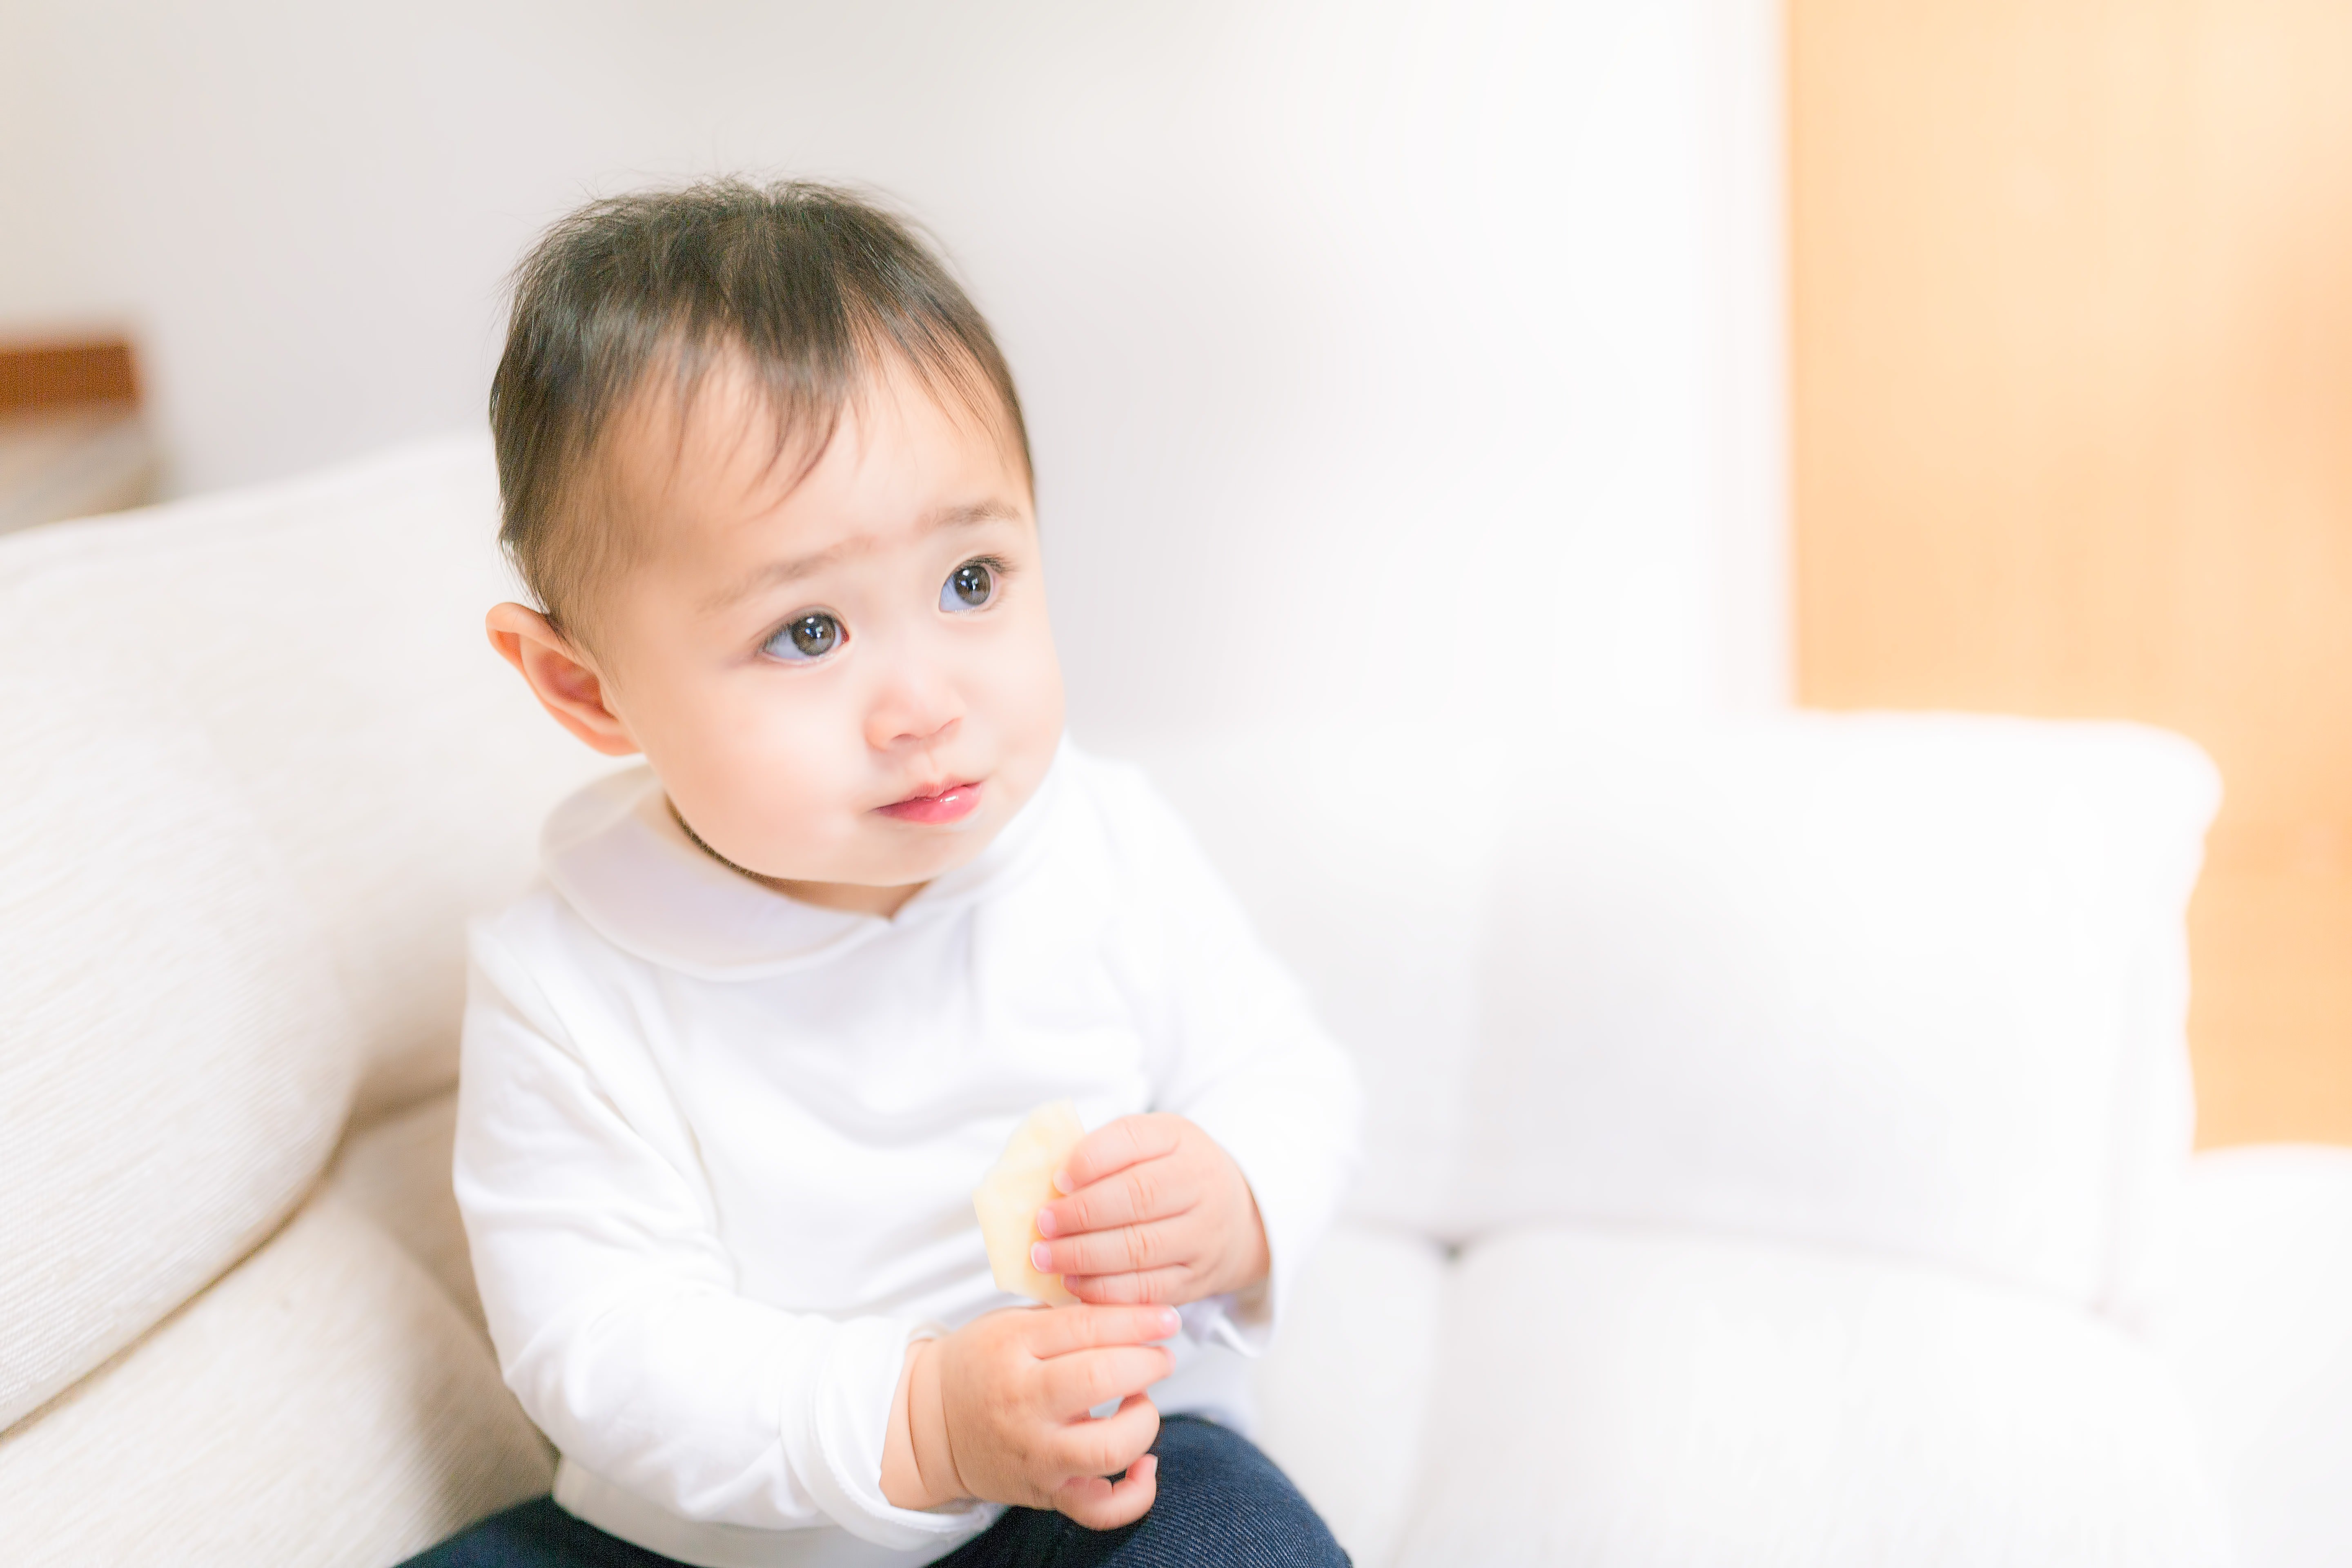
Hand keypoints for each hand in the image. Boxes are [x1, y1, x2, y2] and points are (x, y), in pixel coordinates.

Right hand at [881, 1303, 1175, 1528]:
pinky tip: (1144, 1464)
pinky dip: (1136, 1493)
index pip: (1086, 1326)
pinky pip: (1101, 1510)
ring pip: (1108, 1449)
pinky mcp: (1047, 1493)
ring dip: (1143, 1421)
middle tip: (1159, 1357)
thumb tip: (1135, 1311)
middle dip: (1147, 1363)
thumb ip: (1067, 1316)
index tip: (1165, 1318)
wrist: (933, 1426)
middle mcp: (1023, 1404)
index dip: (1137, 1320)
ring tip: (1140, 1402)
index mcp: (1011, 1348)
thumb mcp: (1011, 1323)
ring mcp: (1037, 1454)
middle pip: (1100, 1379)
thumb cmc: (981, 1365)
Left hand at [1033, 1114, 1269, 1305]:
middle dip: (1080, 1214)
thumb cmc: (1175, 1172)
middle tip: (1042, 1225)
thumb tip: (1055, 1180)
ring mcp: (1202, 1237)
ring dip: (1083, 1256)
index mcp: (1181, 1141)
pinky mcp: (1196, 1281)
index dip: (1090, 1161)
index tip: (1057, 1179)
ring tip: (1046, 1257)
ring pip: (1139, 1250)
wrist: (1239, 1216)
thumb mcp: (1152, 1141)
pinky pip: (1146, 1290)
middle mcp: (1200, 1186)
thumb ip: (1107, 1148)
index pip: (1132, 1141)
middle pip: (1136, 1199)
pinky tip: (1073, 1283)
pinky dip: (1104, 1290)